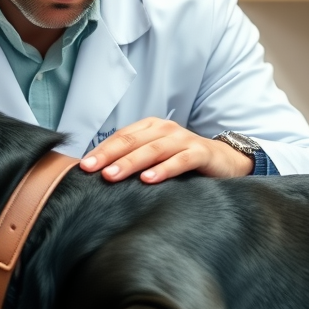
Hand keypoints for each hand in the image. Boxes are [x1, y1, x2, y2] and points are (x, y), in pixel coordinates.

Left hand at [80, 118, 253, 183]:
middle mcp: (166, 130)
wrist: (225, 161)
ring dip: (131, 162)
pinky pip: (180, 161)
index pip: (121, 137)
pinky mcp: (201, 153)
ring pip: (153, 150)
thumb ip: (133, 161)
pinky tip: (149, 180)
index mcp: (151, 128)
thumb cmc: (184, 161)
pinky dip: (164, 169)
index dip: (102, 150)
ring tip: (112, 175)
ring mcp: (184, 140)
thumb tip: (101, 175)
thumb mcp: (157, 158)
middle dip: (109, 155)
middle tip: (91, 170)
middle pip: (132, 141)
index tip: (83, 167)